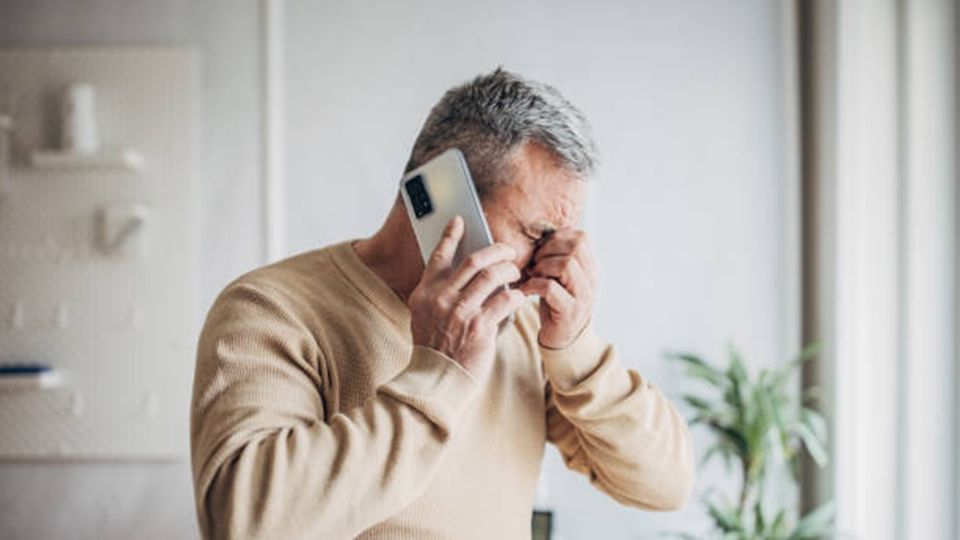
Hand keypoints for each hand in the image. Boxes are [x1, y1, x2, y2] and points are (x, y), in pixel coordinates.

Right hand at [408, 216, 527, 377]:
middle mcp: (441, 298)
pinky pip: (504, 301)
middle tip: (508, 250)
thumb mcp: (426, 316)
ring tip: (516, 272)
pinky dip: (514, 296)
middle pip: (473, 261)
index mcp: (425, 293)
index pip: (438, 256)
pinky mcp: (480, 327)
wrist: (436, 380)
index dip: (450, 235)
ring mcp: (460, 312)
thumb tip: (473, 275)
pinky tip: (519, 296)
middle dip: (495, 251)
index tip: (459, 220)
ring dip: (509, 271)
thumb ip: (442, 295)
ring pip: (491, 276)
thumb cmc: (435, 348)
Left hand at [519, 229, 596, 348]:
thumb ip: (558, 256)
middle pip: (575, 247)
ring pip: (566, 265)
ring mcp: (583, 297)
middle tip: (535, 263)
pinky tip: (526, 290)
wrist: (562, 339)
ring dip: (542, 267)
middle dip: (548, 250)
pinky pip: (551, 288)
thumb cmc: (556, 303)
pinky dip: (533, 285)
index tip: (542, 249)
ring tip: (533, 275)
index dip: (558, 237)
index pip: (582, 237)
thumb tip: (542, 235)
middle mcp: (591, 280)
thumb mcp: (560, 275)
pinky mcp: (569, 311)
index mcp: (590, 268)